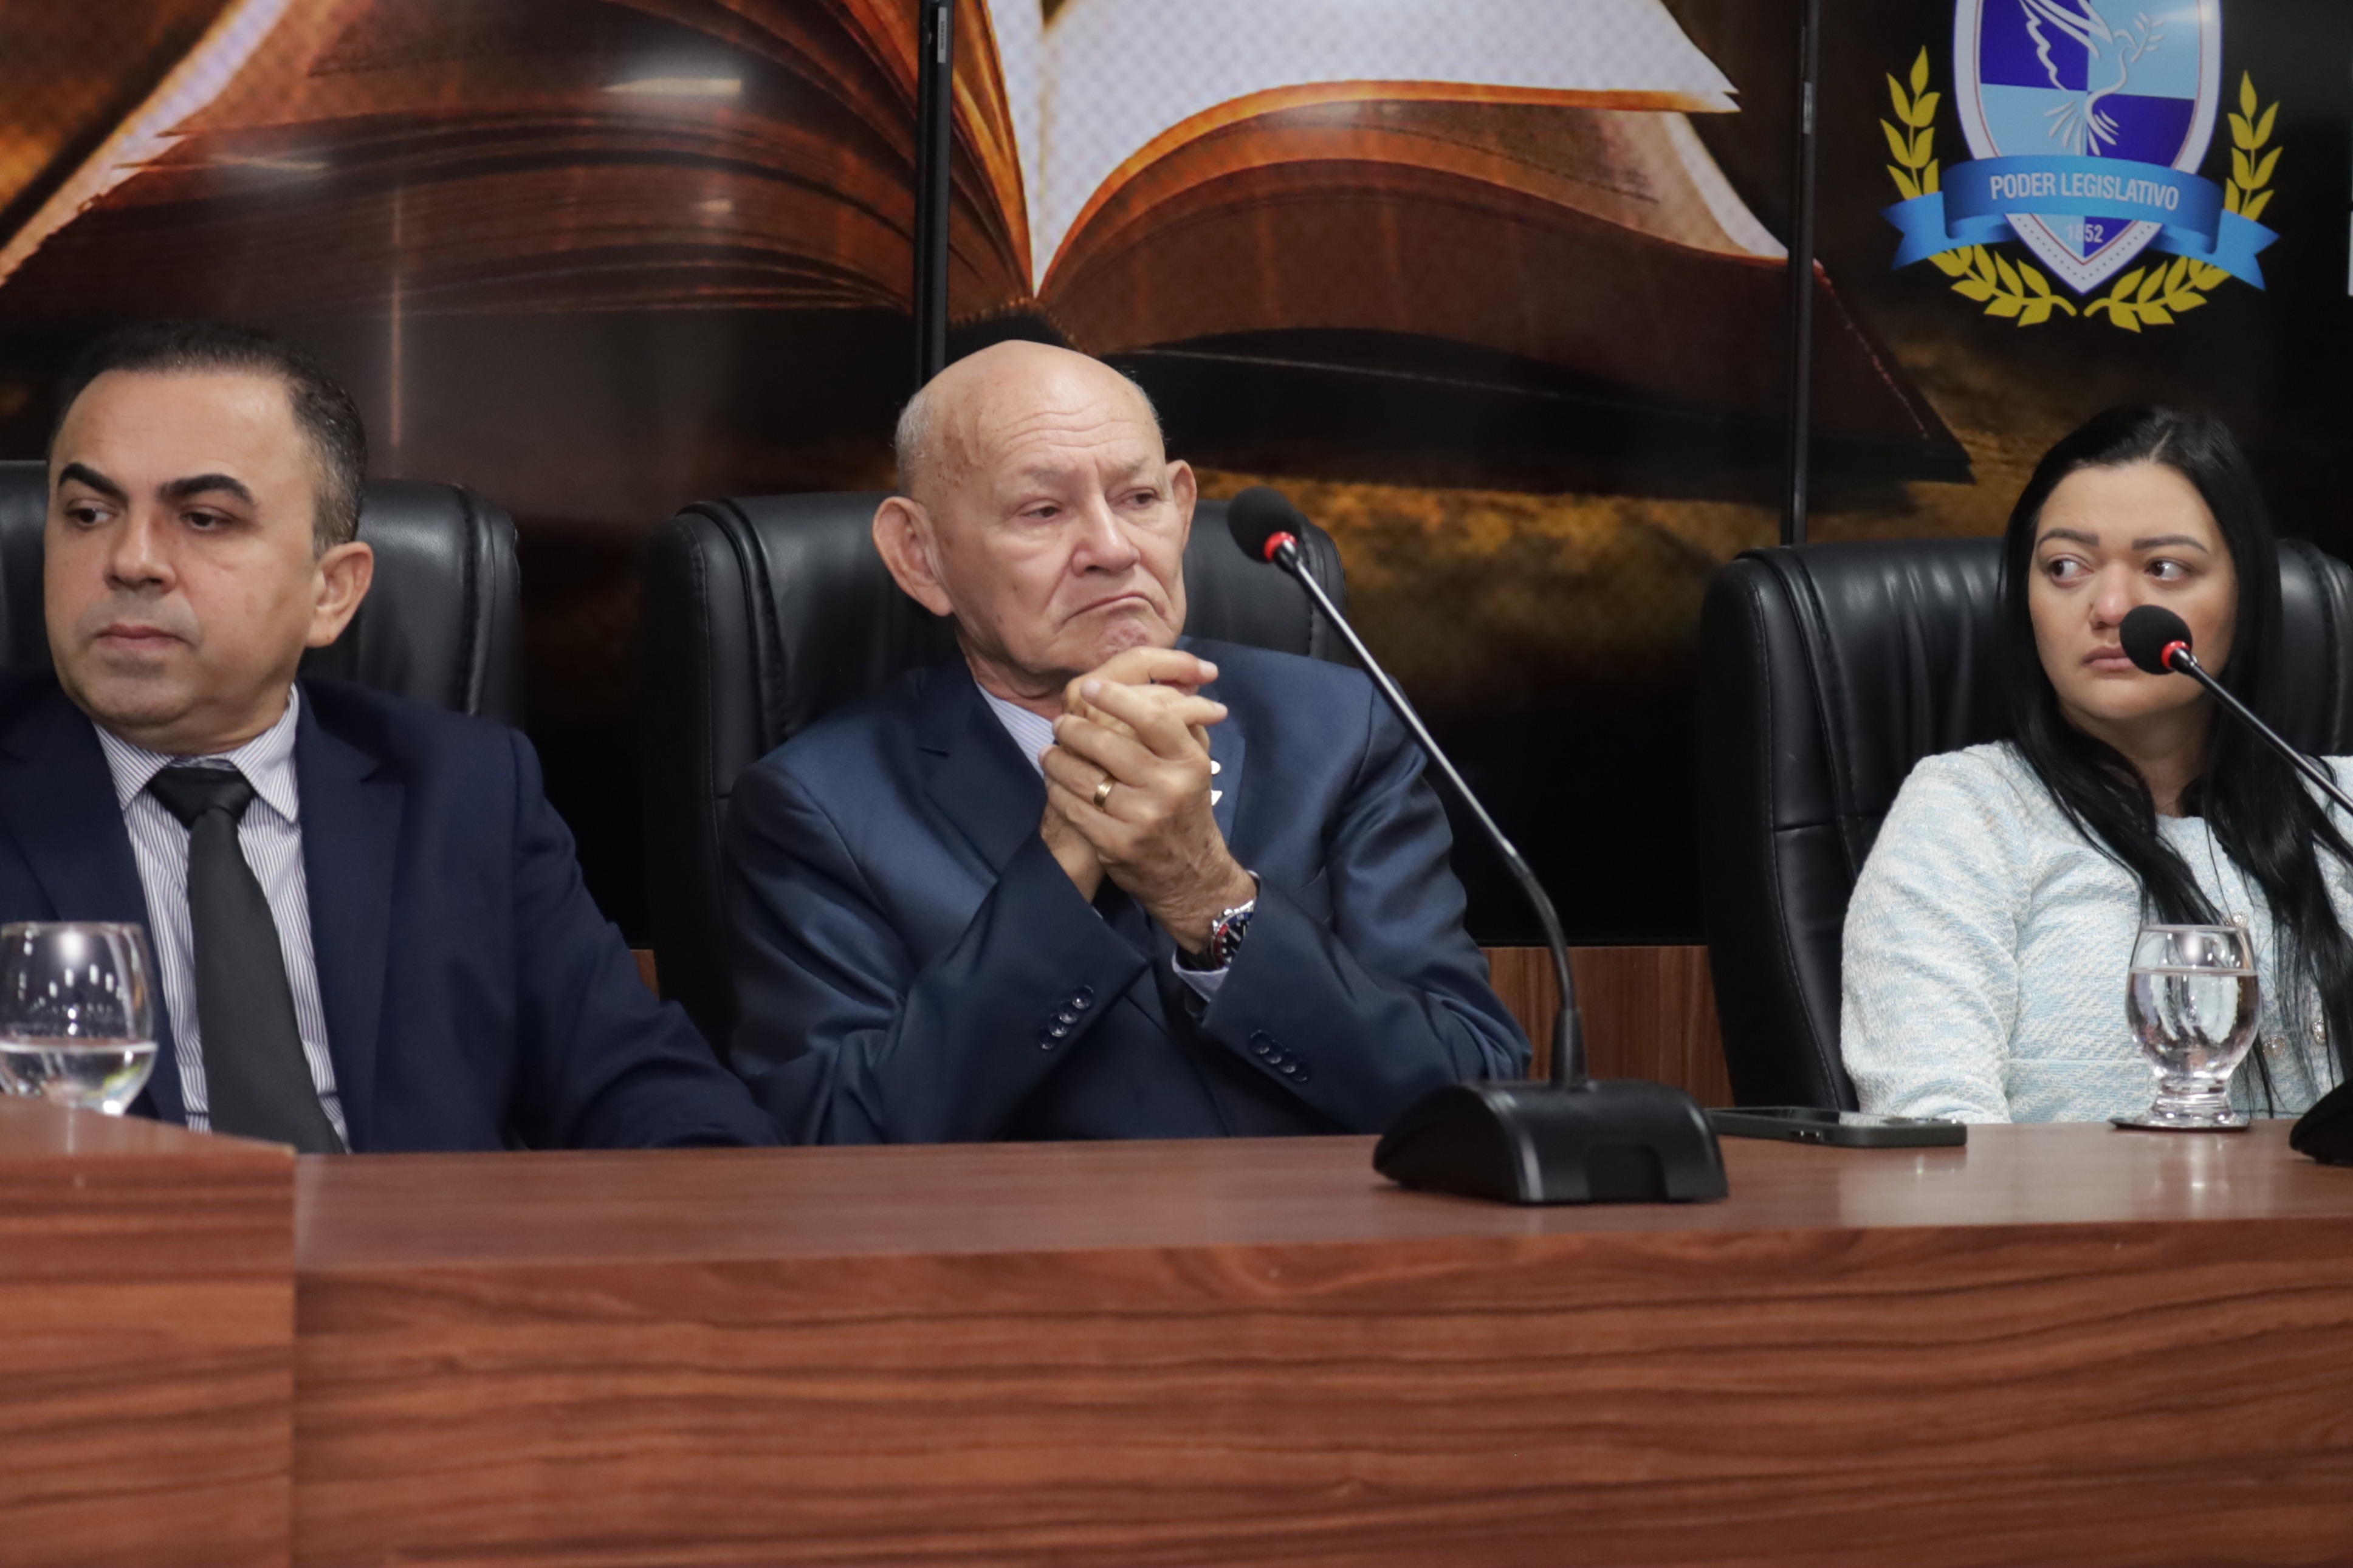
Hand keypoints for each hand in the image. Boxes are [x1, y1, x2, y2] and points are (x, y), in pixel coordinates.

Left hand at [1042, 672, 1254, 954]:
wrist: (1191, 874)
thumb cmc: (1186, 807)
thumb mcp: (1195, 763)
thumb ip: (1181, 721)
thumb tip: (1166, 678)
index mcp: (1189, 760)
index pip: (1153, 717)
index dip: (1116, 697)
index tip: (1090, 687)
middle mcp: (1168, 787)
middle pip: (1108, 744)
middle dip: (1074, 729)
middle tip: (1060, 723)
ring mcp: (1142, 817)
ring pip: (1083, 777)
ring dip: (1057, 760)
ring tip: (1049, 751)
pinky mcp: (1118, 844)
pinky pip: (1074, 808)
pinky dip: (1058, 791)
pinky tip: (1054, 782)